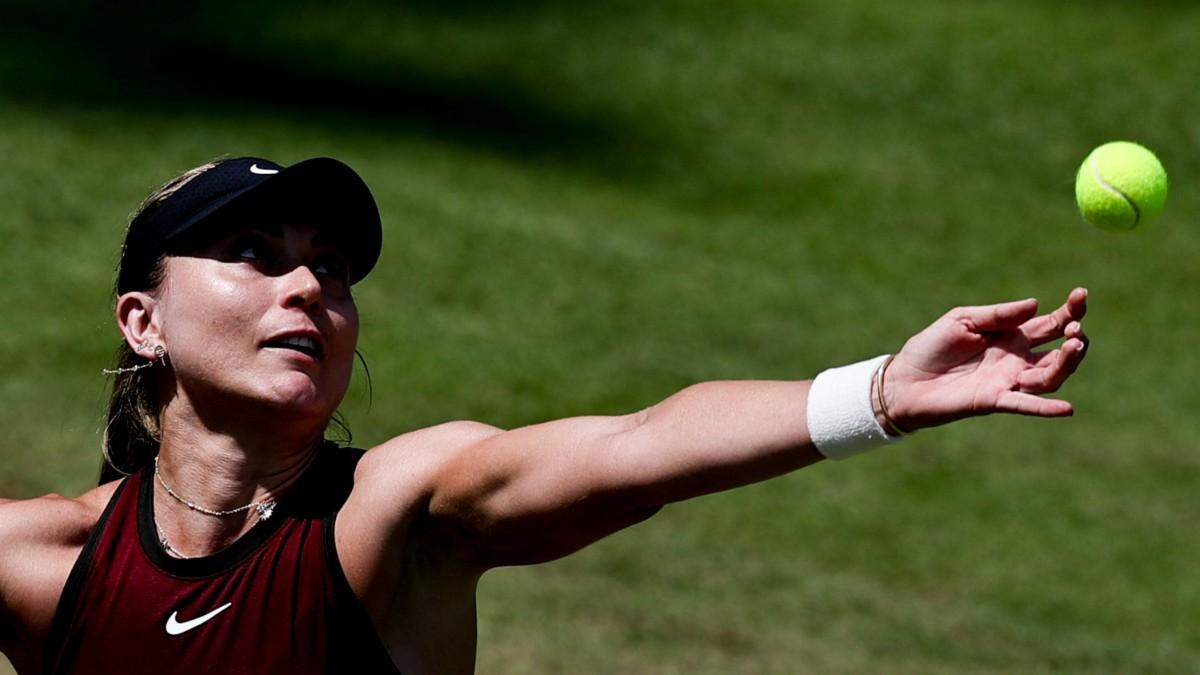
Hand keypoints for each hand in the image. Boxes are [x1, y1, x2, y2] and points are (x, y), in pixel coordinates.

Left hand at [883, 288, 1088, 430]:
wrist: (904, 379)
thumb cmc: (931, 346)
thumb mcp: (962, 320)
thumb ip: (998, 314)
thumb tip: (1035, 305)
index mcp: (1011, 335)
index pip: (1050, 323)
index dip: (1069, 311)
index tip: (1081, 295)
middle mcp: (1016, 360)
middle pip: (1059, 351)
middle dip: (1074, 339)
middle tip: (1076, 330)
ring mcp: (1007, 381)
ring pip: (1049, 377)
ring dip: (1066, 364)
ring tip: (1074, 347)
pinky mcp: (993, 400)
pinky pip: (1024, 405)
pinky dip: (1045, 408)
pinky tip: (1066, 409)